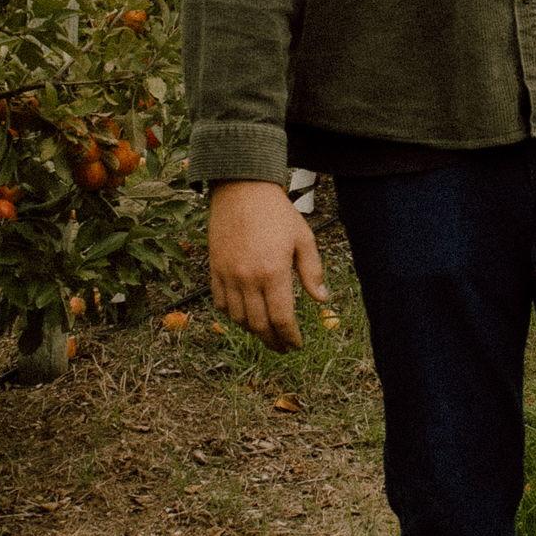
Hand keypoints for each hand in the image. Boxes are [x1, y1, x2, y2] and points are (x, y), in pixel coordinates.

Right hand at [208, 179, 329, 349]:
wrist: (242, 189)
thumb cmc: (277, 212)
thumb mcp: (303, 238)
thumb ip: (312, 272)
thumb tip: (322, 300)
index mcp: (273, 272)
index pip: (281, 318)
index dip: (290, 337)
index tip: (297, 344)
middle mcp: (248, 278)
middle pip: (259, 324)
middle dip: (272, 341)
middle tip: (282, 347)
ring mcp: (228, 275)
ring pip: (238, 318)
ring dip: (253, 331)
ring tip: (266, 333)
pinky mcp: (214, 268)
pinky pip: (220, 303)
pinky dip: (232, 316)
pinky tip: (244, 316)